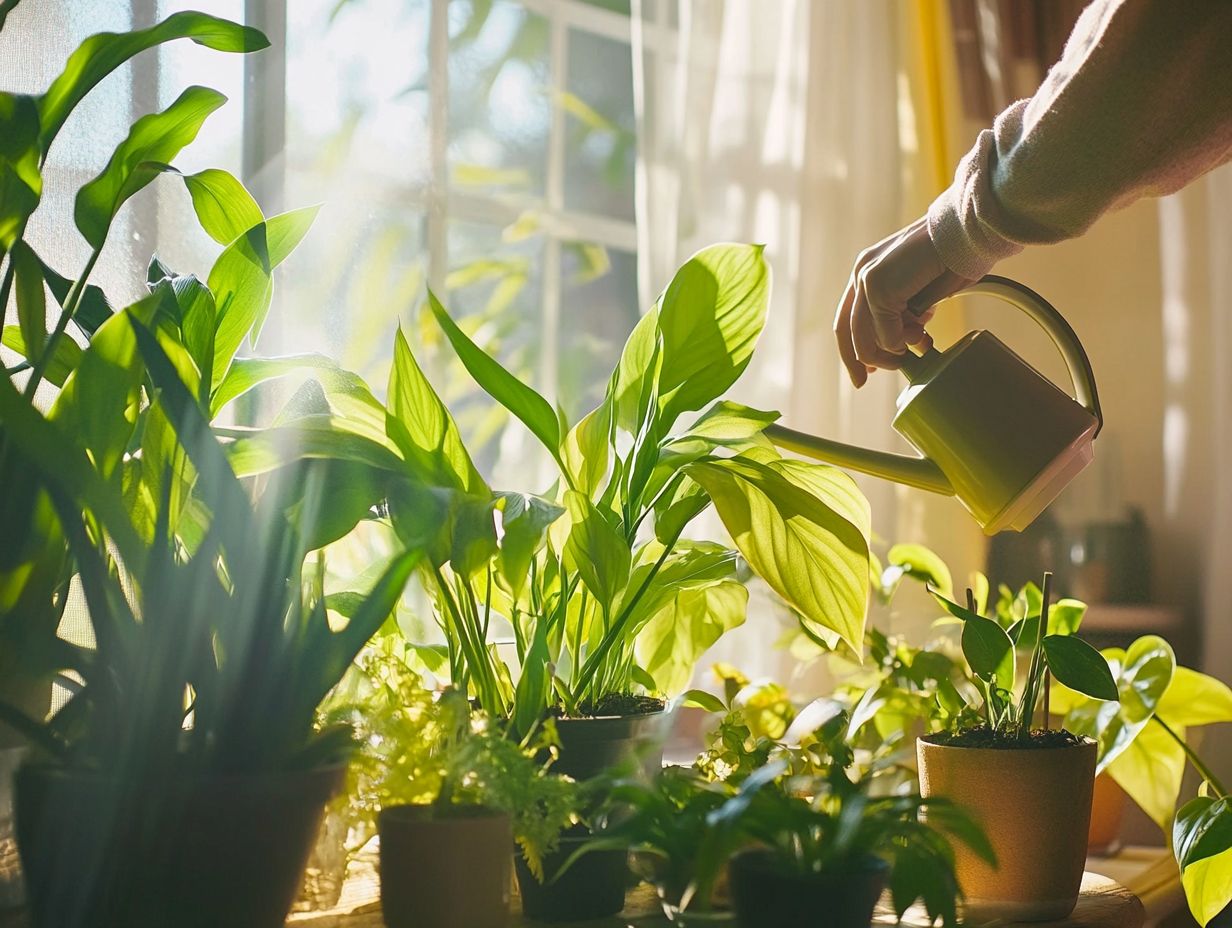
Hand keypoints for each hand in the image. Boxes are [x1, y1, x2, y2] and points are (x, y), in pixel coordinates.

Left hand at [833, 217, 975, 387]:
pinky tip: (923, 332)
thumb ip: (908, 314)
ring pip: (865, 339)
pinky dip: (904, 342)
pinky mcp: (879, 288)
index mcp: (869, 271)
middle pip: (849, 332)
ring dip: (894, 351)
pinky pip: (886, 335)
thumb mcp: (923, 293)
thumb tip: (906, 341)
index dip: (854, 350)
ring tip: (921, 342)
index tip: (866, 374)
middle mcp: (861, 273)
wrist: (968, 233)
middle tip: (897, 367)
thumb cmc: (955, 258)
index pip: (849, 319)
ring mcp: (866, 280)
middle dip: (869, 360)